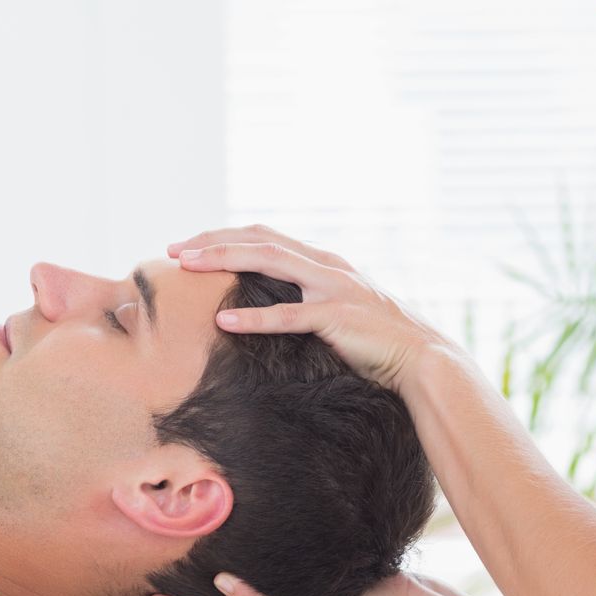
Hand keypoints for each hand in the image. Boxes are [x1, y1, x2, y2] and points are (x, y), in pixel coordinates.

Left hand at [167, 223, 452, 391]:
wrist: (421, 358)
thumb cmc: (376, 341)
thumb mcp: (337, 309)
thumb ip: (308, 299)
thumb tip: (272, 305)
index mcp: (323, 261)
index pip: (265, 236)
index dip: (224, 237)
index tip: (189, 246)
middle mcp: (326, 265)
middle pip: (259, 239)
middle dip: (213, 241)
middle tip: (174, 250)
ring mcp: (332, 288)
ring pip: (269, 262)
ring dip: (224, 260)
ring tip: (188, 267)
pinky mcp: (337, 316)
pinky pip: (289, 316)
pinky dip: (255, 317)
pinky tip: (226, 320)